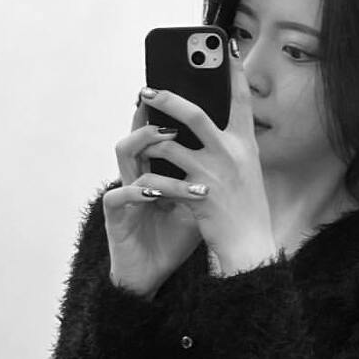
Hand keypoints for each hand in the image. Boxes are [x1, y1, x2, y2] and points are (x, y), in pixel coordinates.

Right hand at [102, 98, 205, 298]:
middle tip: (176, 100)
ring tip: (171, 141)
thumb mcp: (198, 204)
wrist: (151, 275)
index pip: (160, 130)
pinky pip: (123, 194)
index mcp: (155, 168)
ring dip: (150, 146)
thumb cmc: (173, 239)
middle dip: (153, 112)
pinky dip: (143, 191)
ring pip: (126, 154)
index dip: (168, 105)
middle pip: (137, 131)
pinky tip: (160, 194)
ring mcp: (123, 191)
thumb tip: (243, 156)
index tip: (187, 83)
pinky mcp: (115, 214)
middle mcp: (135, 173)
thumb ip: (210, 180)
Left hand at [134, 42, 275, 268]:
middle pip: (196, 115)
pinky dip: (149, 178)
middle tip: (147, 89)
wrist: (251, 247)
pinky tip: (138, 177)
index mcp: (246, 146)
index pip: (241, 101)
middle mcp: (232, 155)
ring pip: (171, 146)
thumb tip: (209, 125)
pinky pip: (163, 181)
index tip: (225, 46)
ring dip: (150, 139)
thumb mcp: (247, 173)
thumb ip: (231, 148)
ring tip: (137, 133)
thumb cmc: (246, 210)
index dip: (234, 72)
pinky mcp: (199, 197)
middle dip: (169, 99)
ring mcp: (214, 175)